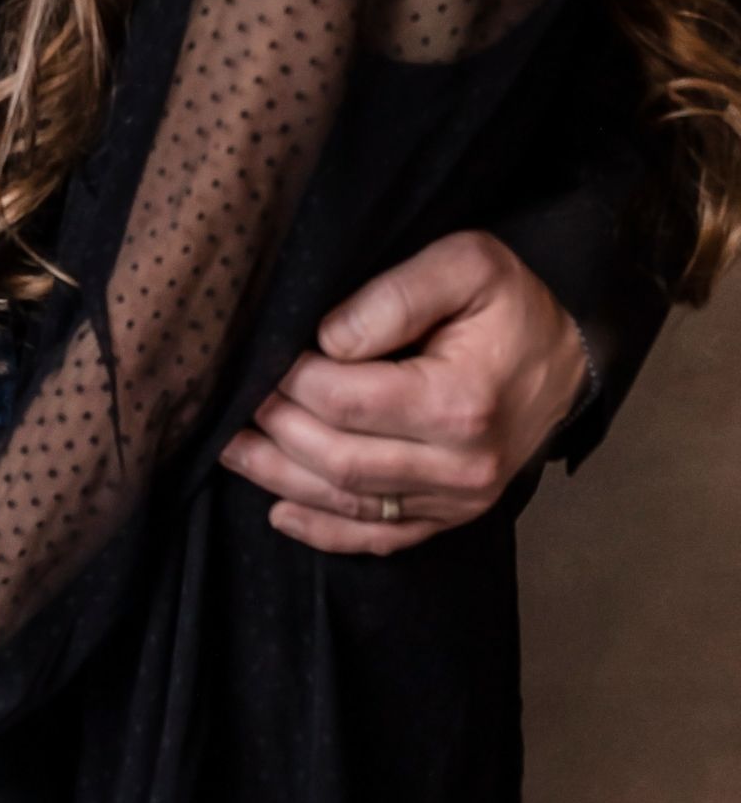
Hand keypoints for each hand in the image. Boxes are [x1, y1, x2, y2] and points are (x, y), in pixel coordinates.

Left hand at [220, 230, 590, 553]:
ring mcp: (459, 501)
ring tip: (233, 451)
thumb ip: (393, 296)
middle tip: (233, 403)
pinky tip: (281, 512)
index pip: (346, 403)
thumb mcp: (465, 264)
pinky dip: (326, 532)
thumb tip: (326, 338)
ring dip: (284, 482)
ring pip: (352, 506)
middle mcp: (462, 467)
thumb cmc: (510, 303)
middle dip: (276, 432)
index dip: (291, 382)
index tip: (262, 357)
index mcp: (459, 404)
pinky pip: (382, 538)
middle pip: (340, 462)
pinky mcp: (453, 516)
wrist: (570, 356)